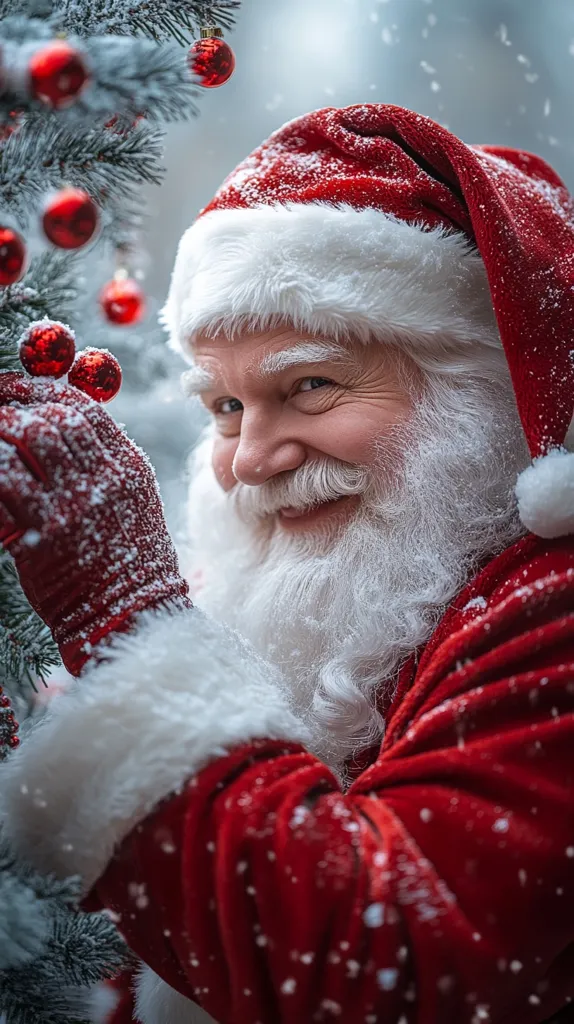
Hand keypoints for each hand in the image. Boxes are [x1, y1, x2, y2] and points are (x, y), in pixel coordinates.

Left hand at [0, 372, 190, 675]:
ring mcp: (76, 503)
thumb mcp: (134, 505)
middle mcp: (106, 479)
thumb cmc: (129, 564)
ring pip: (34, 435)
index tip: (21, 387)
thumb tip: (66, 431)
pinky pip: (8, 477)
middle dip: (19, 399)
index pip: (87, 410)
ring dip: (4, 423)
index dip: (47, 390)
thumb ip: (107, 467)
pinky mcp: (45, 531)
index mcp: (129, 468)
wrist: (131, 615)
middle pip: (58, 415)